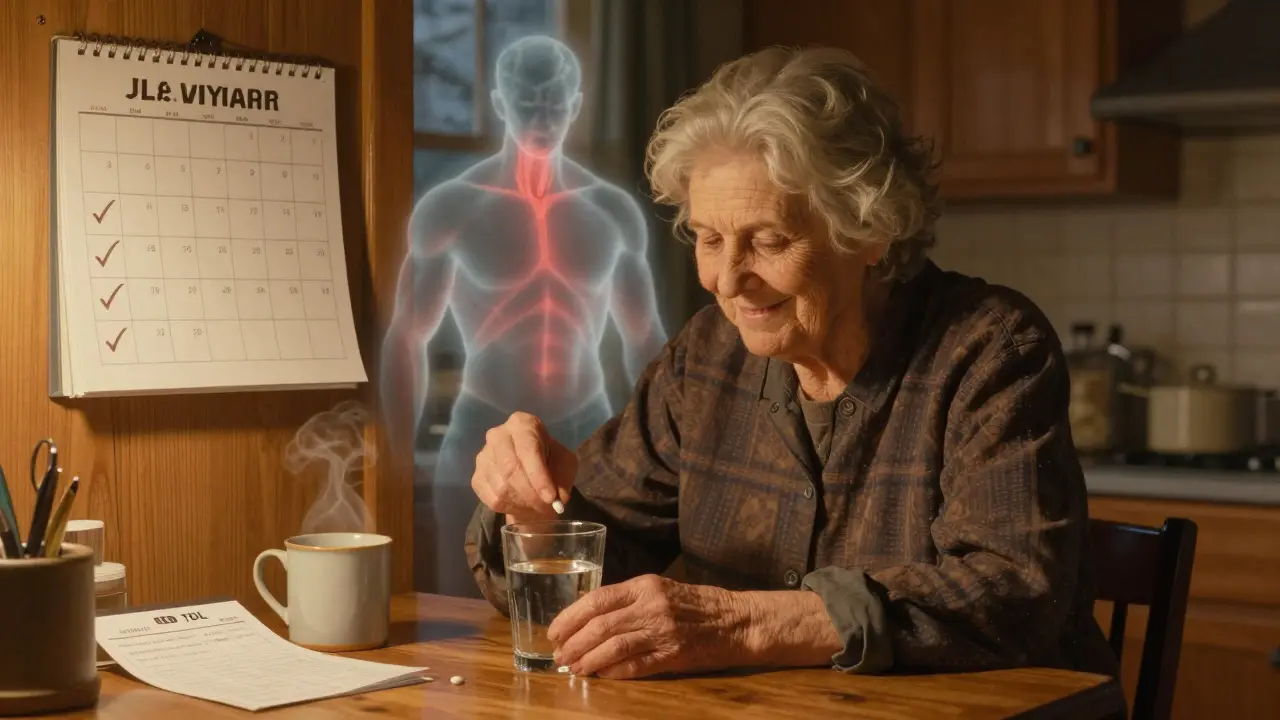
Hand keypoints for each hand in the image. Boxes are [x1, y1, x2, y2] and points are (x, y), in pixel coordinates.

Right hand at [471, 412, 576, 522]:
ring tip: (536, 505)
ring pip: (501, 487)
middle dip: (530, 493)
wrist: (531, 473)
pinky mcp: (476, 478)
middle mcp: (498, 435)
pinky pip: (493, 499)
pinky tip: (521, 505)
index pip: (527, 449)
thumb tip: (558, 498)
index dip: (539, 476)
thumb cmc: (550, 462)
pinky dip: (511, 508)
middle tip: (544, 506)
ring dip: (523, 502)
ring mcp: (483, 457)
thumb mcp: (565, 463)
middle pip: (510, 468)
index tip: (551, 497)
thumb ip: (563, 476)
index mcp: (522, 424)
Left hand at [547, 575, 747, 678]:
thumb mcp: (660, 589)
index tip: (554, 631)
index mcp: (645, 585)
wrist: (737, 620)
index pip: (598, 599)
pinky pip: (637, 665)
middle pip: (601, 624)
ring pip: (614, 646)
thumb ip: (628, 600)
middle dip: (574, 642)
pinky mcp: (674, 655)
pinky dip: (614, 672)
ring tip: (573, 668)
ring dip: (589, 660)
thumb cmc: (696, 604)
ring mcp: (664, 631)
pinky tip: (601, 675)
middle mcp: (652, 605)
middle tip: (559, 656)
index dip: (571, 617)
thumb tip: (589, 619)